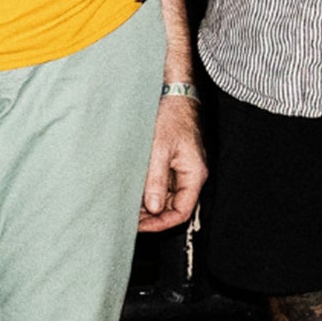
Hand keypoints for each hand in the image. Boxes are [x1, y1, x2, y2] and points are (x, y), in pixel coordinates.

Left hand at [138, 93, 206, 231]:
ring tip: (127, 207)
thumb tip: (153, 207)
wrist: (173, 94)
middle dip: (152, 217)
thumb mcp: (160, 149)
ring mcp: (181, 169)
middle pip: (173, 207)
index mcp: (194, 174)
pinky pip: (162, 184)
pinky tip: (132, 191)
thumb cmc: (171, 116)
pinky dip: (148, 190)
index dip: (161, 224)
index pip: (181, 212)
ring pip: (166, 197)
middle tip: (128, 219)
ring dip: (148, 205)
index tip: (141, 226)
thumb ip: (156, 179)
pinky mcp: (172, 162)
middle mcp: (190, 175)